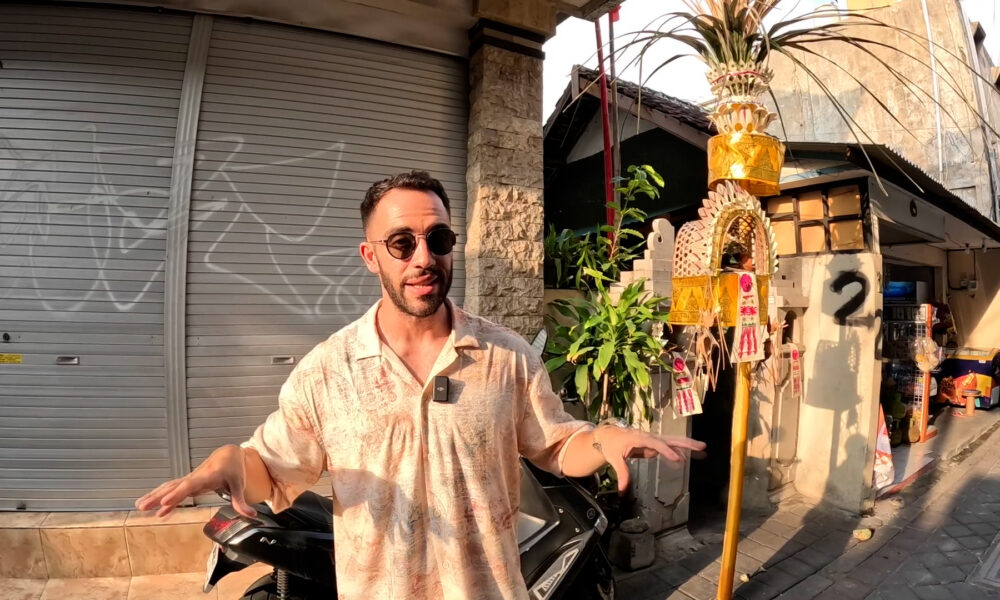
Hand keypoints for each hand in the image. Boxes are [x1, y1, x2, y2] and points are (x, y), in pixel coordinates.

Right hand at [135, 445, 257, 517]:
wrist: (227, 454)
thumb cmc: (234, 469)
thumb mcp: (239, 484)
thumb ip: (241, 501)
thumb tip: (252, 516)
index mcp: (207, 477)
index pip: (189, 486)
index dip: (178, 493)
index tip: (166, 501)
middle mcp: (194, 478)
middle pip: (174, 487)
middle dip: (158, 497)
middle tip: (142, 506)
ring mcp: (189, 480)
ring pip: (168, 487)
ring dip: (154, 496)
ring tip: (139, 506)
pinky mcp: (187, 483)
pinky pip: (171, 490)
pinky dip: (160, 497)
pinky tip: (151, 507)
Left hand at [592, 425, 705, 493]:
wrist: (608, 436)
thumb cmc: (611, 445)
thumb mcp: (613, 459)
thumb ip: (621, 473)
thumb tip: (622, 490)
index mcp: (638, 438)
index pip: (655, 444)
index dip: (667, 451)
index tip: (678, 459)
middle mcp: (648, 436)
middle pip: (669, 439)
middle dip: (685, 443)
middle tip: (701, 446)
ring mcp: (651, 440)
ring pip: (671, 442)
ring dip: (686, 445)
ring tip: (702, 449)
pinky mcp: (653, 444)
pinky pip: (668, 447)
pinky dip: (678, 450)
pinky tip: (688, 456)